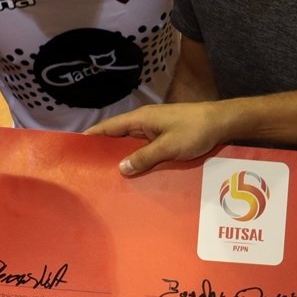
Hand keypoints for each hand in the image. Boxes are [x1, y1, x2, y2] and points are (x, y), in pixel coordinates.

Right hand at [86, 102, 233, 175]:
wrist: (221, 123)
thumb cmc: (194, 130)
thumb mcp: (168, 147)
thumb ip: (144, 158)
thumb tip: (121, 169)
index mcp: (140, 119)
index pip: (108, 128)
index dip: (91, 138)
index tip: (74, 149)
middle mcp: (144, 123)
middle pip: (117, 138)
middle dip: (103, 152)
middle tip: (89, 171)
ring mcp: (154, 131)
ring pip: (131, 145)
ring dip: (121, 158)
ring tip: (108, 177)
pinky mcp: (164, 138)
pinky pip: (144, 149)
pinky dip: (137, 159)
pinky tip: (134, 175)